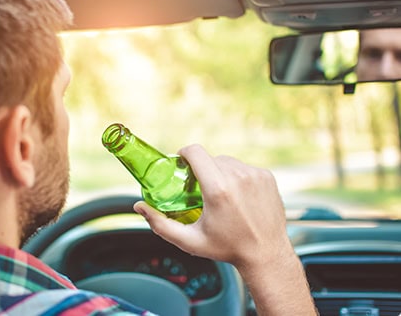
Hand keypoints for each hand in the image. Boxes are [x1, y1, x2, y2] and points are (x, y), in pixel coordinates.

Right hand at [133, 144, 317, 314]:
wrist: (266, 254)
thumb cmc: (227, 248)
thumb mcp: (189, 241)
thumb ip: (160, 224)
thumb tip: (140, 207)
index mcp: (218, 189)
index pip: (195, 152)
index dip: (184, 153)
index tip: (181, 163)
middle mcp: (238, 177)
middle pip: (210, 158)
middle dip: (201, 170)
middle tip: (198, 188)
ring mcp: (255, 175)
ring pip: (227, 161)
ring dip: (219, 172)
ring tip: (219, 194)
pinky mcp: (267, 177)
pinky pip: (244, 167)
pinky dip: (237, 176)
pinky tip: (237, 196)